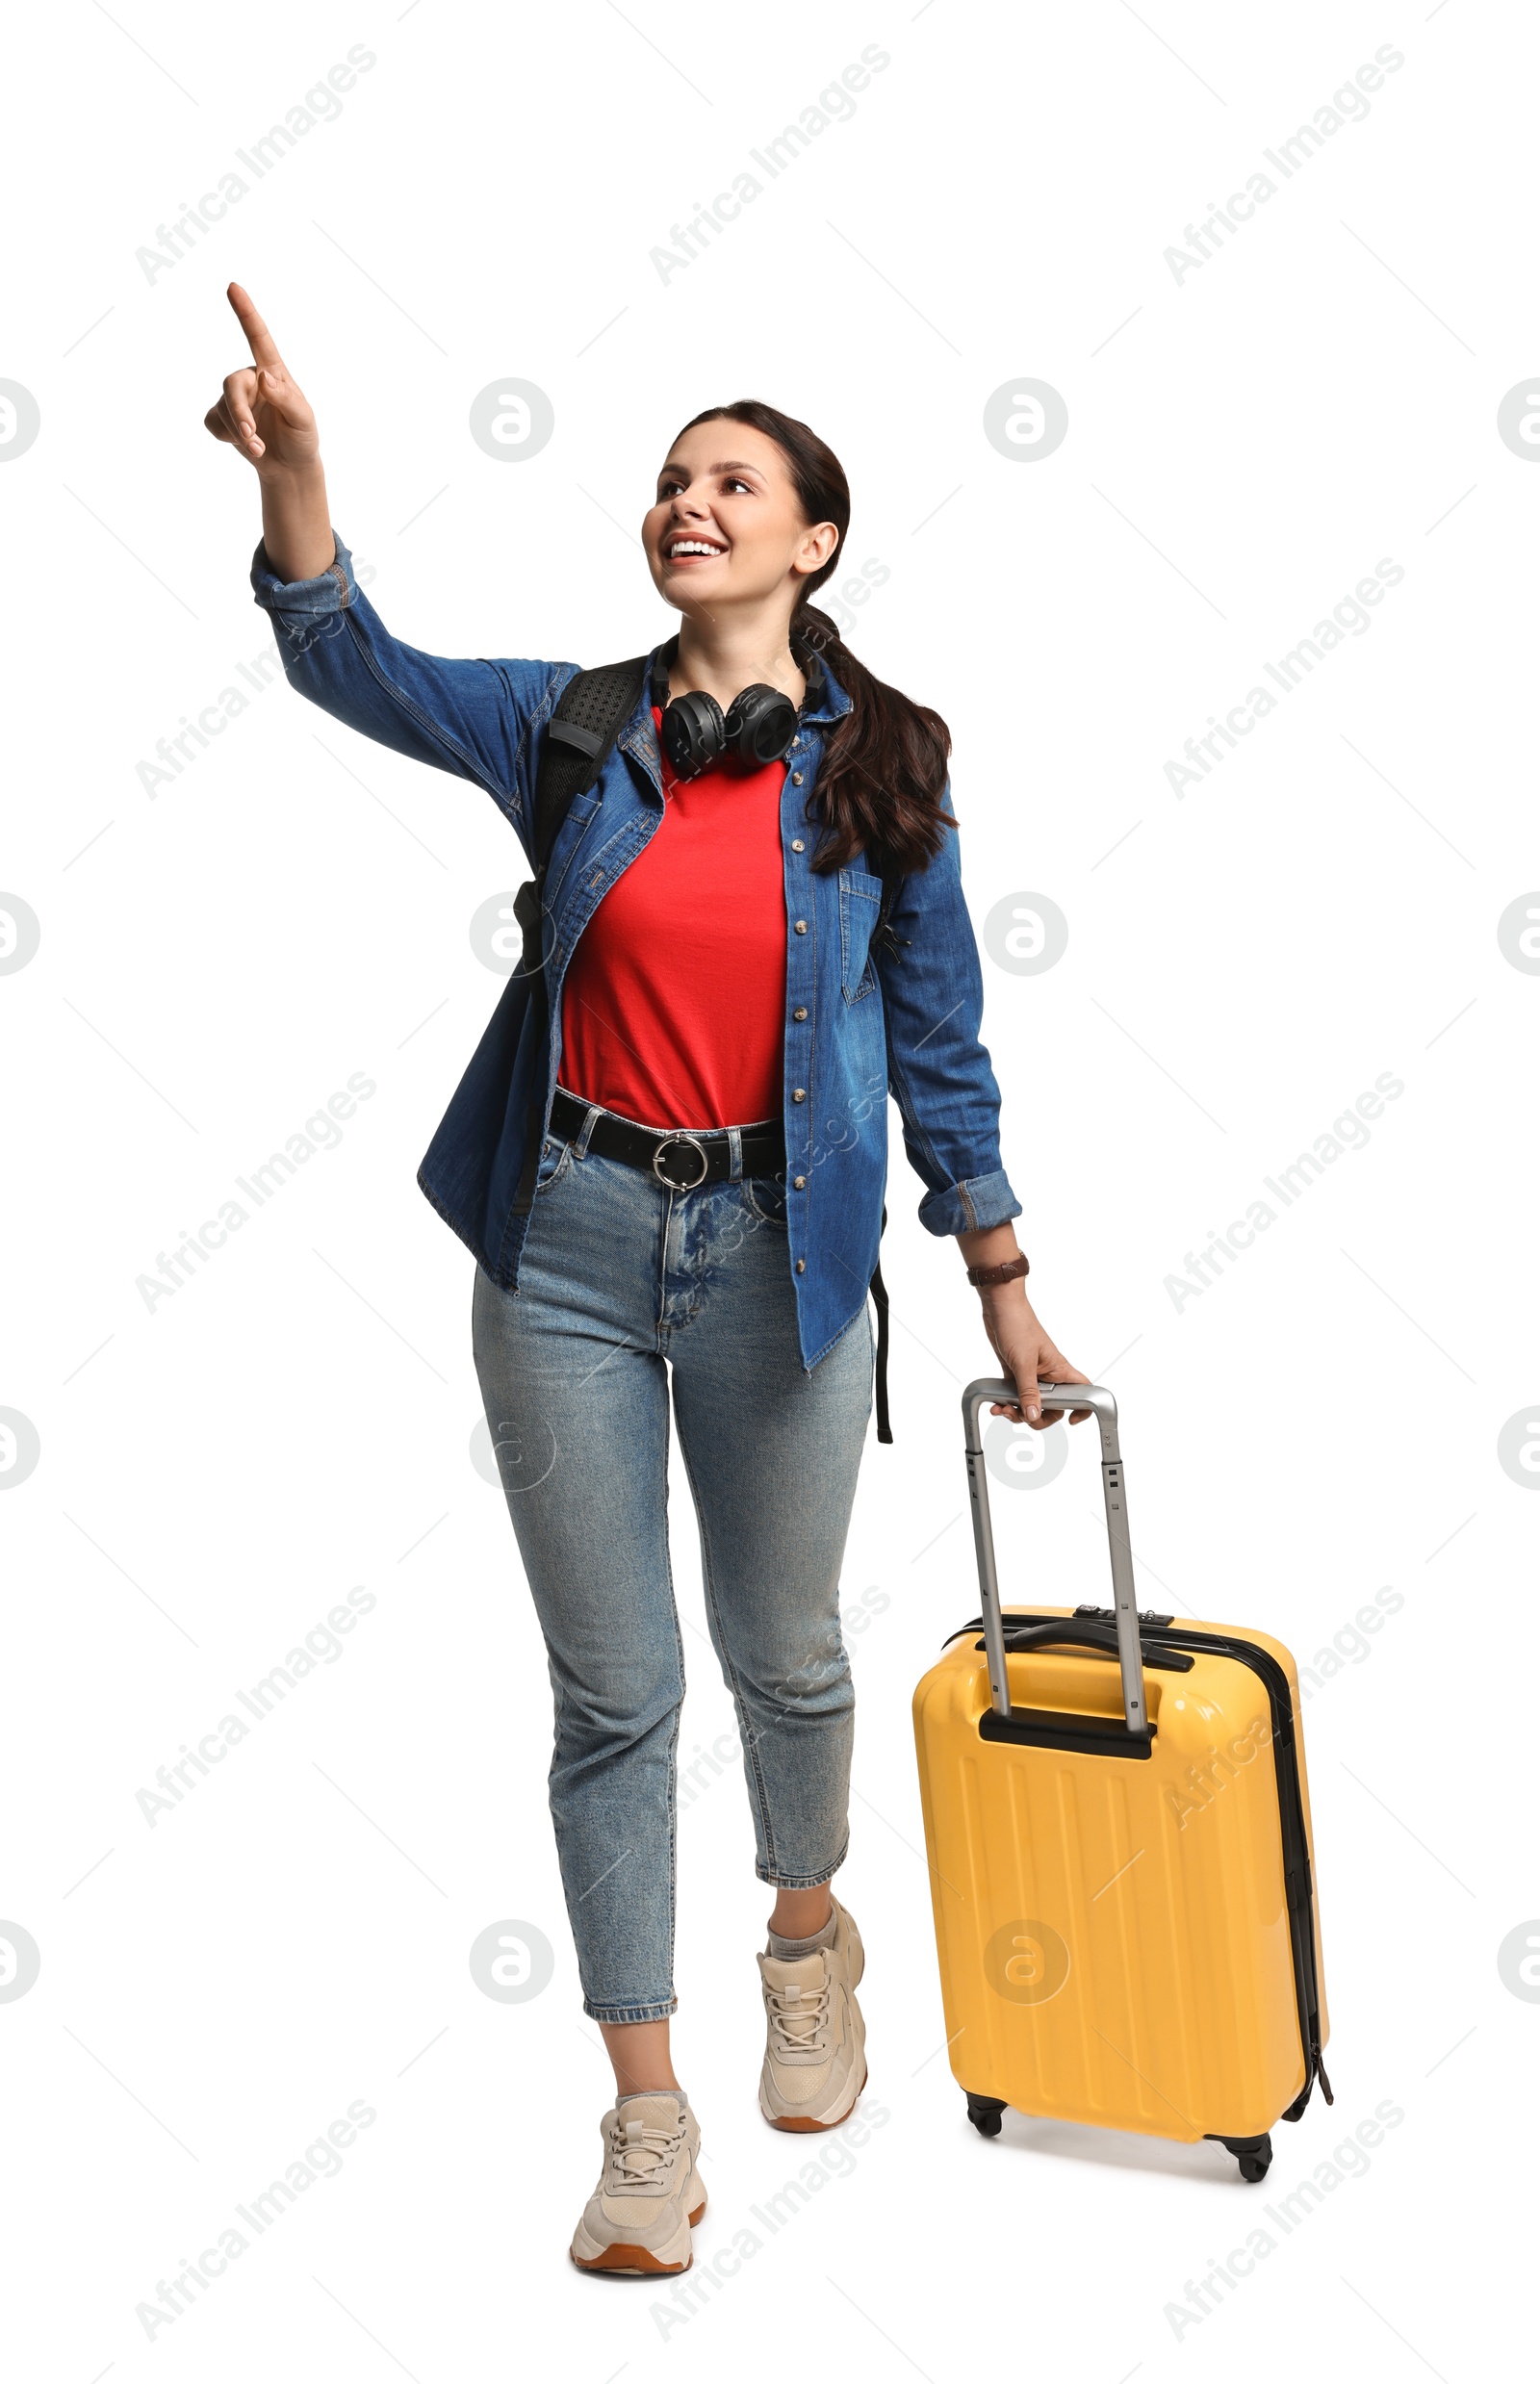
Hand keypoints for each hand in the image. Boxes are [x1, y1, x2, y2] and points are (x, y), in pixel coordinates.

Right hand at [203, 284, 319, 478]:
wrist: (290, 467)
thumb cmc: (302, 438)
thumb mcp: (303, 420)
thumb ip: (287, 398)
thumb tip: (265, 378)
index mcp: (273, 372)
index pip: (258, 337)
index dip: (246, 312)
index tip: (233, 287)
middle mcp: (251, 380)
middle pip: (230, 383)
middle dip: (238, 412)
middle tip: (251, 437)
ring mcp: (236, 398)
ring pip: (222, 406)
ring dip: (238, 432)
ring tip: (258, 448)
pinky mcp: (222, 418)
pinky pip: (212, 422)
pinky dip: (226, 437)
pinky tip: (245, 444)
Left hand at [977, 1287, 1091, 1429]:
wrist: (999, 1307)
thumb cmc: (1018, 1325)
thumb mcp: (1023, 1362)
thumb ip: (1028, 1392)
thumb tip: (1033, 1416)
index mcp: (1060, 1370)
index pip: (1083, 1392)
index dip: (1083, 1408)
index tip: (1071, 1420)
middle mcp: (1048, 1375)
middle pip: (1052, 1407)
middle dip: (1036, 1417)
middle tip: (1023, 1416)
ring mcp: (1032, 1375)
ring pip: (1031, 1404)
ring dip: (1016, 1412)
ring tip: (1002, 1409)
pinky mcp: (1015, 1373)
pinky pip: (1014, 1396)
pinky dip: (1005, 1403)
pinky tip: (996, 1404)